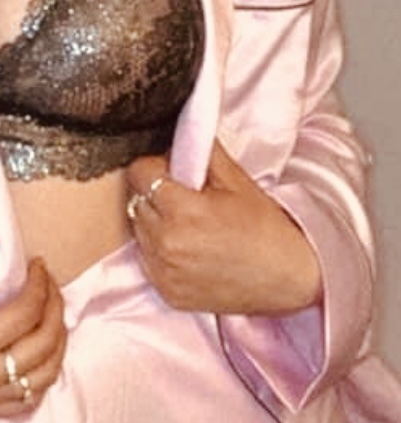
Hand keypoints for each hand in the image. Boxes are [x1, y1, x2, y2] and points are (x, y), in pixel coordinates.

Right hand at [0, 252, 66, 418]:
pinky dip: (42, 376)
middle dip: (55, 310)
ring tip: (51, 314)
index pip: (25, 316)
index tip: (38, 265)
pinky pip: (25, 402)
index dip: (40, 286)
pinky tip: (38, 352)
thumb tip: (5, 262)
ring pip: (42, 380)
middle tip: (50, 284)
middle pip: (42, 347)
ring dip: (56, 344)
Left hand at [126, 139, 321, 314]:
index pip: (139, 173)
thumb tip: (181, 131)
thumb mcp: (236, 180)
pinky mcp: (167, 292)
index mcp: (182, 211)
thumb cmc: (264, 227)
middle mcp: (166, 244)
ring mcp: (164, 272)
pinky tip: (189, 249)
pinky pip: (147, 260)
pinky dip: (160, 251)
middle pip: (136, 201)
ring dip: (154, 223)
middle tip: (184, 197)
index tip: (172, 171)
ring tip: (188, 225)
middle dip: (154, 193)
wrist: (286, 278)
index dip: (154, 166)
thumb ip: (202, 151)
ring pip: (139, 231)